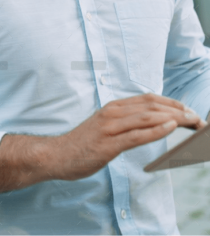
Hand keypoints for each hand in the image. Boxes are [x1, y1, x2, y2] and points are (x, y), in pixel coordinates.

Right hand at [48, 93, 205, 180]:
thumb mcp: (105, 126)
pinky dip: (156, 130)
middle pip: (151, 106)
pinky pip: (136, 134)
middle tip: (198, 118)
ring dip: (174, 118)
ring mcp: (110, 127)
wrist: (57, 154)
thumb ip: (125, 122)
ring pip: (147, 117)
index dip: (171, 102)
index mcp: (113, 107)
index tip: (189, 110)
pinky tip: (171, 128)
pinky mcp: (108, 144)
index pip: (148, 99)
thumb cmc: (83, 143)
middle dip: (178, 110)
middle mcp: (112, 112)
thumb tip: (150, 122)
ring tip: (192, 122)